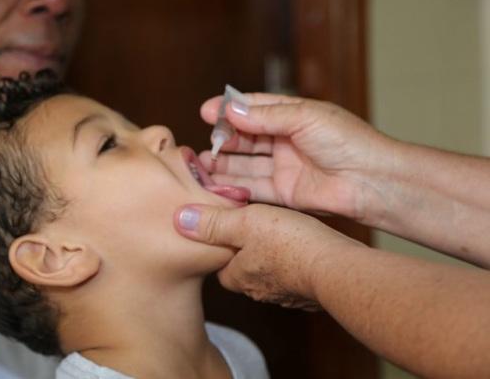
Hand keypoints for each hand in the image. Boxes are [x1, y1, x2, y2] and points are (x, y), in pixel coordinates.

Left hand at [174, 203, 359, 310]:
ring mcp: (285, 295)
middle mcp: (258, 291)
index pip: (219, 264)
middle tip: (252, 229)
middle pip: (242, 269)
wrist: (336, 267)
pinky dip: (294, 264)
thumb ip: (213, 222)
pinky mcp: (308, 293)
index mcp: (238, 276)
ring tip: (279, 235)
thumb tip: (179, 219)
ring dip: (271, 257)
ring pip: (269, 273)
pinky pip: (294, 277)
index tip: (226, 229)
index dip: (220, 245)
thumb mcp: (244, 222)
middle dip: (245, 252)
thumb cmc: (290, 243)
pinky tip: (301, 247)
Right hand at [201, 93, 394, 221]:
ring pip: (245, 164)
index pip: (253, 108)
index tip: (205, 112)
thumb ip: (265, 116)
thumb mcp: (304, 118)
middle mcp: (286, 141)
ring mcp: (284, 167)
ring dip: (223, 165)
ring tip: (201, 165)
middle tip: (204, 145)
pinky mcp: (285, 193)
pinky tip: (215, 184)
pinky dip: (234, 186)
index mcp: (292, 116)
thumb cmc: (348, 142)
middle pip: (245, 138)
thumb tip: (230, 110)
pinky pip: (253, 188)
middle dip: (223, 140)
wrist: (372, 181)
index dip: (228, 110)